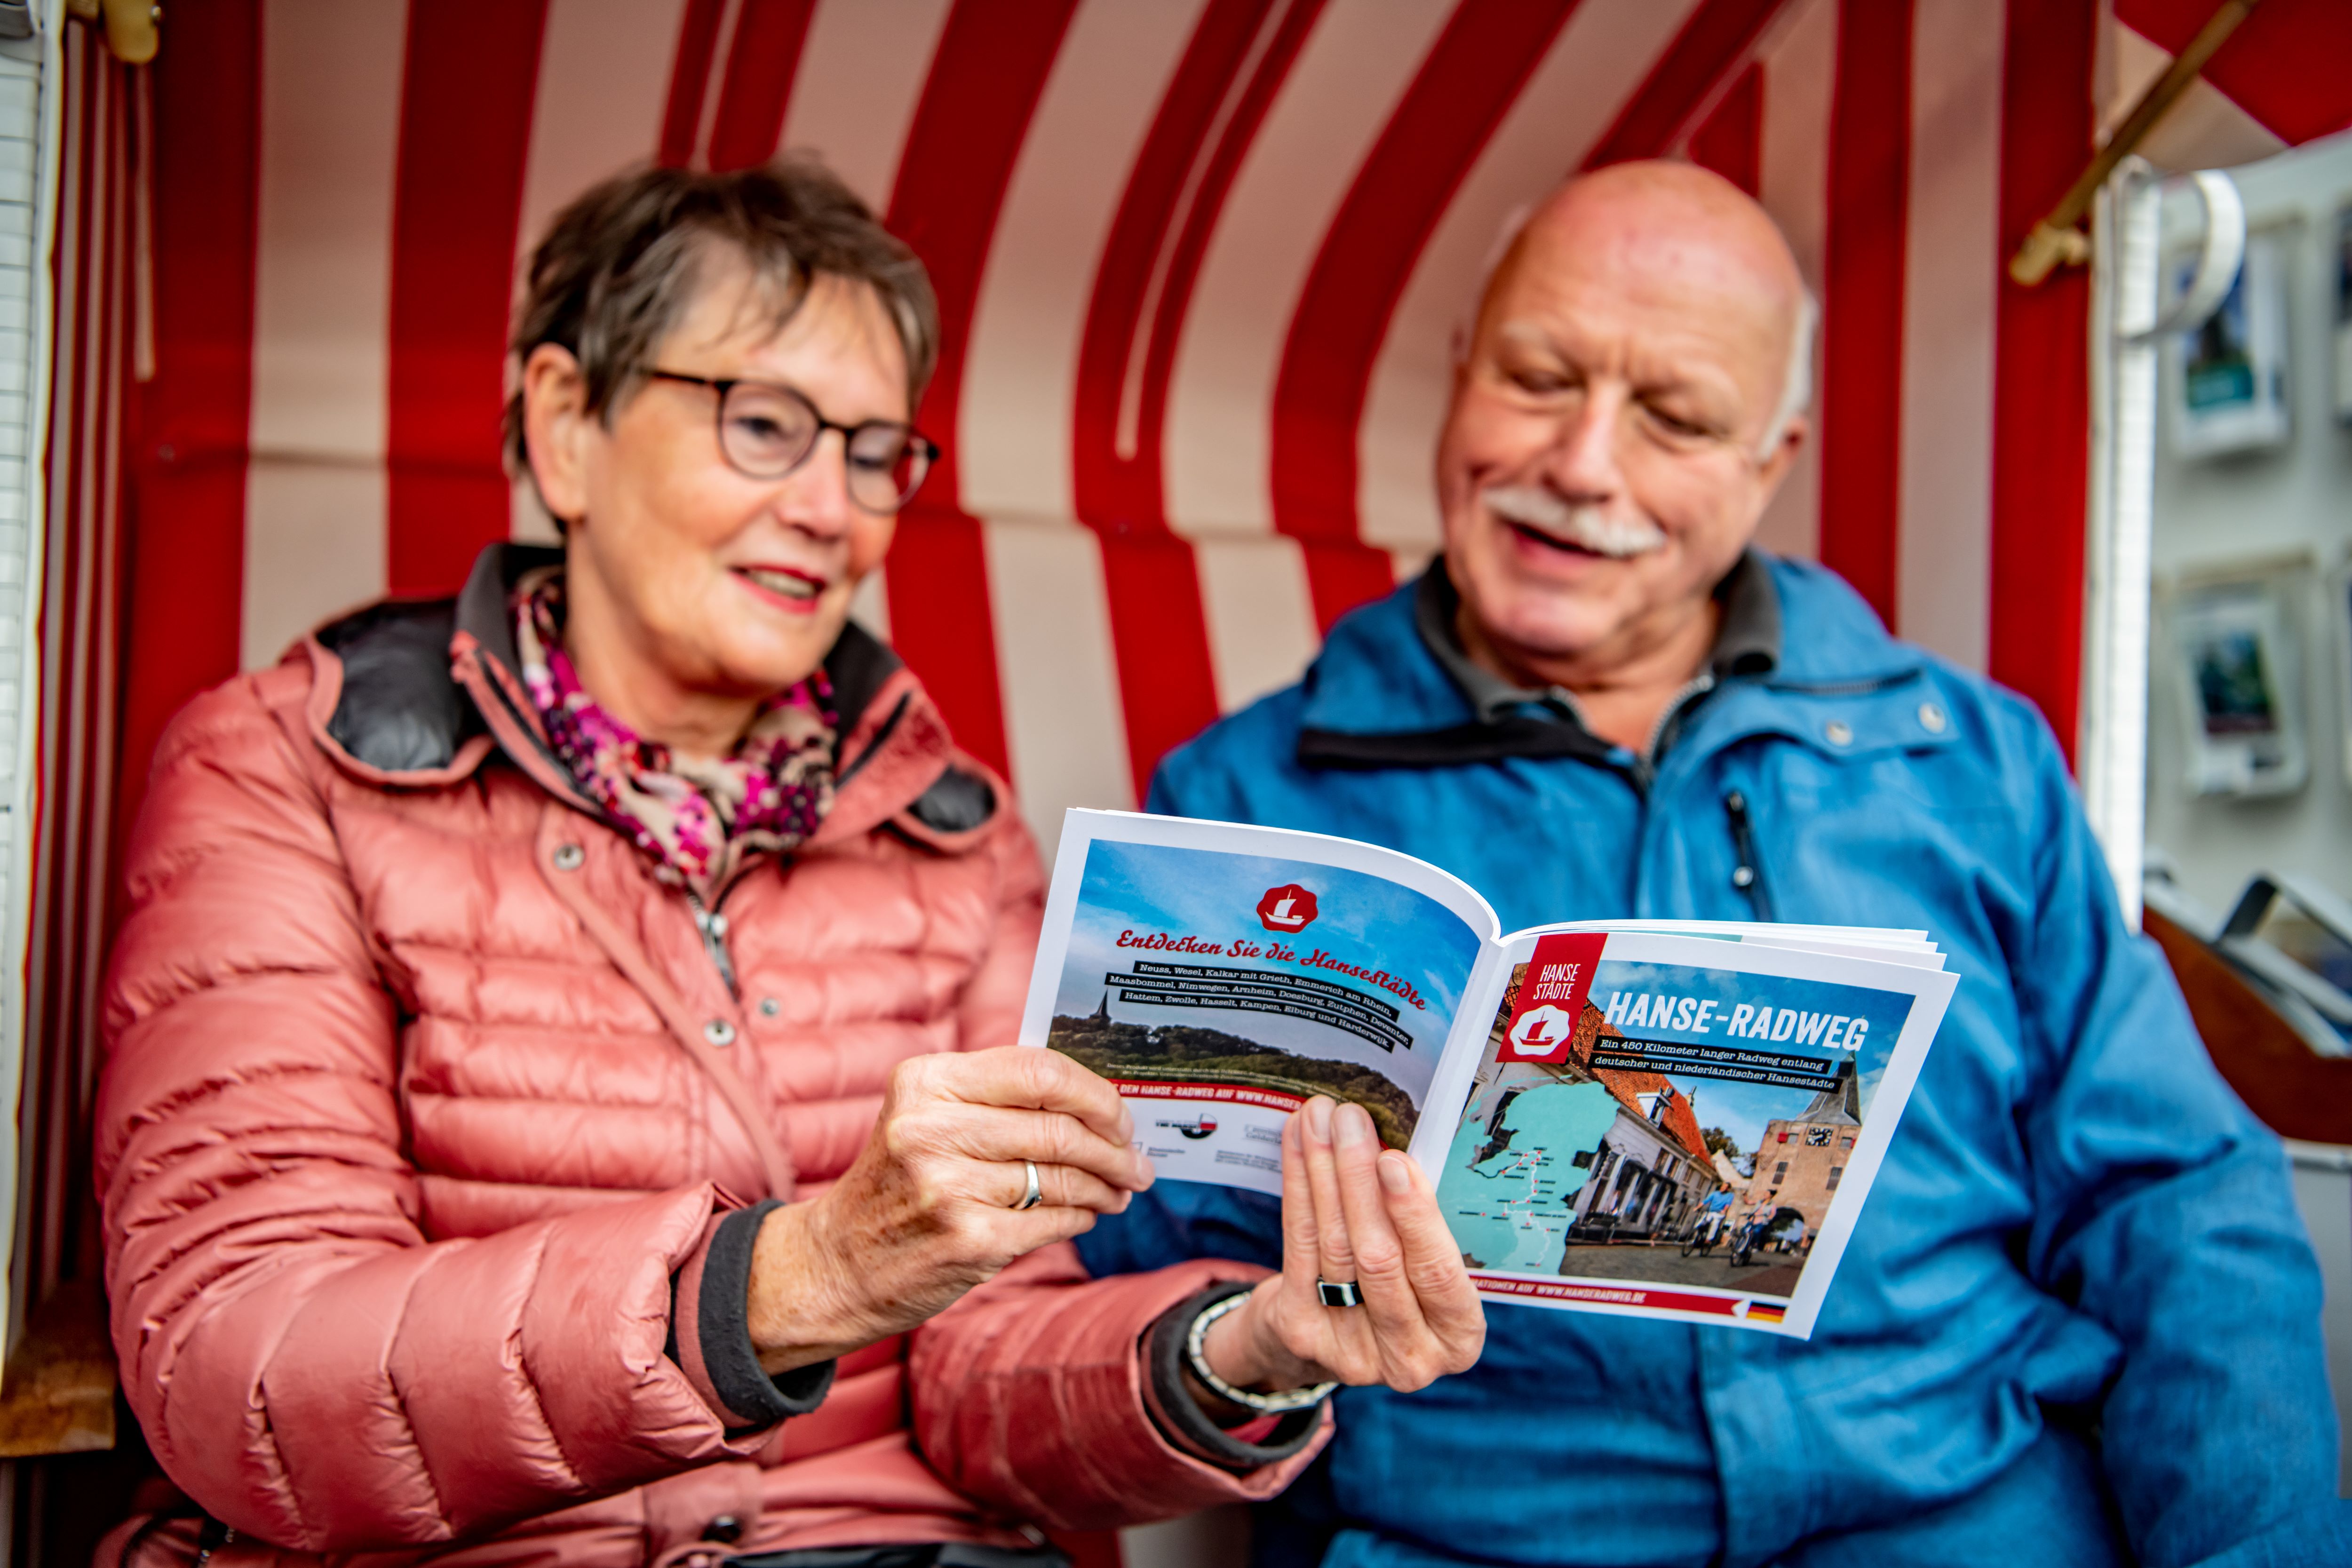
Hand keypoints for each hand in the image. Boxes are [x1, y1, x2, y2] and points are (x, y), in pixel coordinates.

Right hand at [745, 1047, 1152, 1371]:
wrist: (837, 1264)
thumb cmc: (899, 1184)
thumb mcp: (926, 1118)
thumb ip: (997, 1099)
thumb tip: (1100, 1104)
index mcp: (925, 1083)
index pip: (1038, 1071)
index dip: (1095, 1093)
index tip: (1122, 1116)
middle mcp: (931, 1129)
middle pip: (1060, 1127)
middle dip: (1115, 1147)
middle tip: (1138, 1162)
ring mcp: (948, 1187)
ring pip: (1063, 1176)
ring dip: (1105, 1185)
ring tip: (1120, 1190)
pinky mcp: (968, 1241)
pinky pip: (1053, 1221)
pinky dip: (1080, 1216)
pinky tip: (1085, 1215)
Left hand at [1195, 1097, 1483, 1408]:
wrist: (1330, 1340)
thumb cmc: (1397, 1288)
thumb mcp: (1424, 1269)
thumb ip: (1420, 1225)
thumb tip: (1394, 1146)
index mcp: (1458, 1337)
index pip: (1438, 1274)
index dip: (1414, 1217)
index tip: (1394, 1160)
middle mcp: (1410, 1355)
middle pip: (1378, 1256)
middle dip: (1359, 1177)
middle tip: (1351, 1118)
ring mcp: (1352, 1350)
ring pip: (1335, 1244)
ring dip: (1325, 1170)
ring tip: (1321, 1117)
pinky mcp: (1303, 1331)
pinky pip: (1299, 1244)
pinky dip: (1298, 1184)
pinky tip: (1297, 1143)